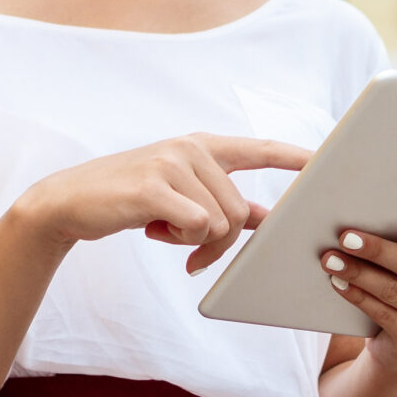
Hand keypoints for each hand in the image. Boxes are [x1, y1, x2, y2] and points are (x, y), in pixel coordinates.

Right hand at [19, 134, 312, 273]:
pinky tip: (153, 231)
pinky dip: (180, 240)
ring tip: (164, 231)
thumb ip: (223, 203)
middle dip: (219, 243)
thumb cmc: (131, 201)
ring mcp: (173, 163)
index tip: (327, 160)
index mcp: (203, 146)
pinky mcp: (155, 186)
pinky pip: (198, 227)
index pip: (260, 149)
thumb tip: (265, 219)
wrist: (69, 202)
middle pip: (240, 211)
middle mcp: (192, 148)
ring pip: (221, 223)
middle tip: (189, 250)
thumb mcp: (180, 197)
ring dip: (196, 243)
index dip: (295, 157)